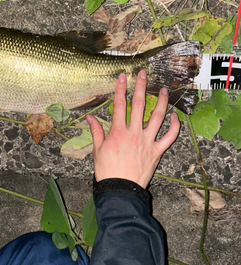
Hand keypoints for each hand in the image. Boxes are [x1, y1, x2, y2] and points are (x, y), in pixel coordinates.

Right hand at [86, 70, 180, 188]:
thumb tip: (89, 117)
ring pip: (158, 118)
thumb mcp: (97, 150)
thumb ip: (96, 131)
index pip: (118, 105)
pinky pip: (169, 137)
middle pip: (139, 105)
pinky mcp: (157, 152)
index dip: (120, 89)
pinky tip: (174, 116)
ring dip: (162, 102)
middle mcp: (134, 134)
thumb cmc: (107, 171)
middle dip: (141, 87)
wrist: (120, 190)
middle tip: (143, 74)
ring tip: (164, 90)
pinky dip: (174, 126)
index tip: (122, 76)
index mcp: (118, 132)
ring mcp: (147, 142)